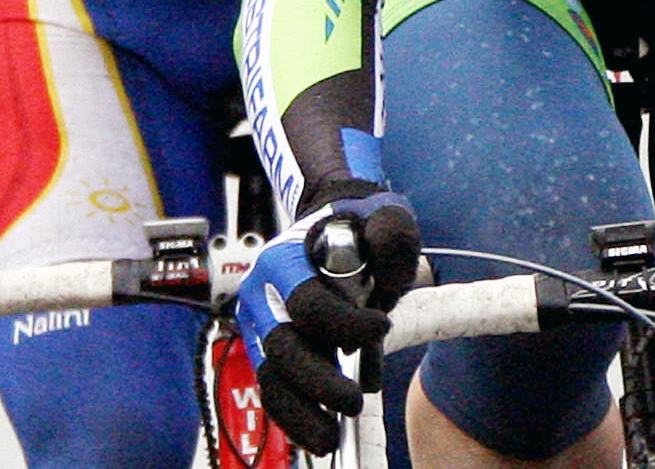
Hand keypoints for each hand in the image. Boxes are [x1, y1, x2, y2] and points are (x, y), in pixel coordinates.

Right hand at [237, 181, 420, 454]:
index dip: (345, 323)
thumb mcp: (384, 215)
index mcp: (285, 260)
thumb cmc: (359, 220)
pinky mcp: (271, 346)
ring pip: (270, 376)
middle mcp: (264, 294)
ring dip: (298, 412)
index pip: (308, 303)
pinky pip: (275, 386)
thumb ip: (391, 237)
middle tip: (352, 402)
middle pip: (281, 347)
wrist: (333, 222)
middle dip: (316, 381)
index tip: (383, 326)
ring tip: (328, 440)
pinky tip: (316, 435)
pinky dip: (292, 414)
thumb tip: (387, 281)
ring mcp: (263, 323)